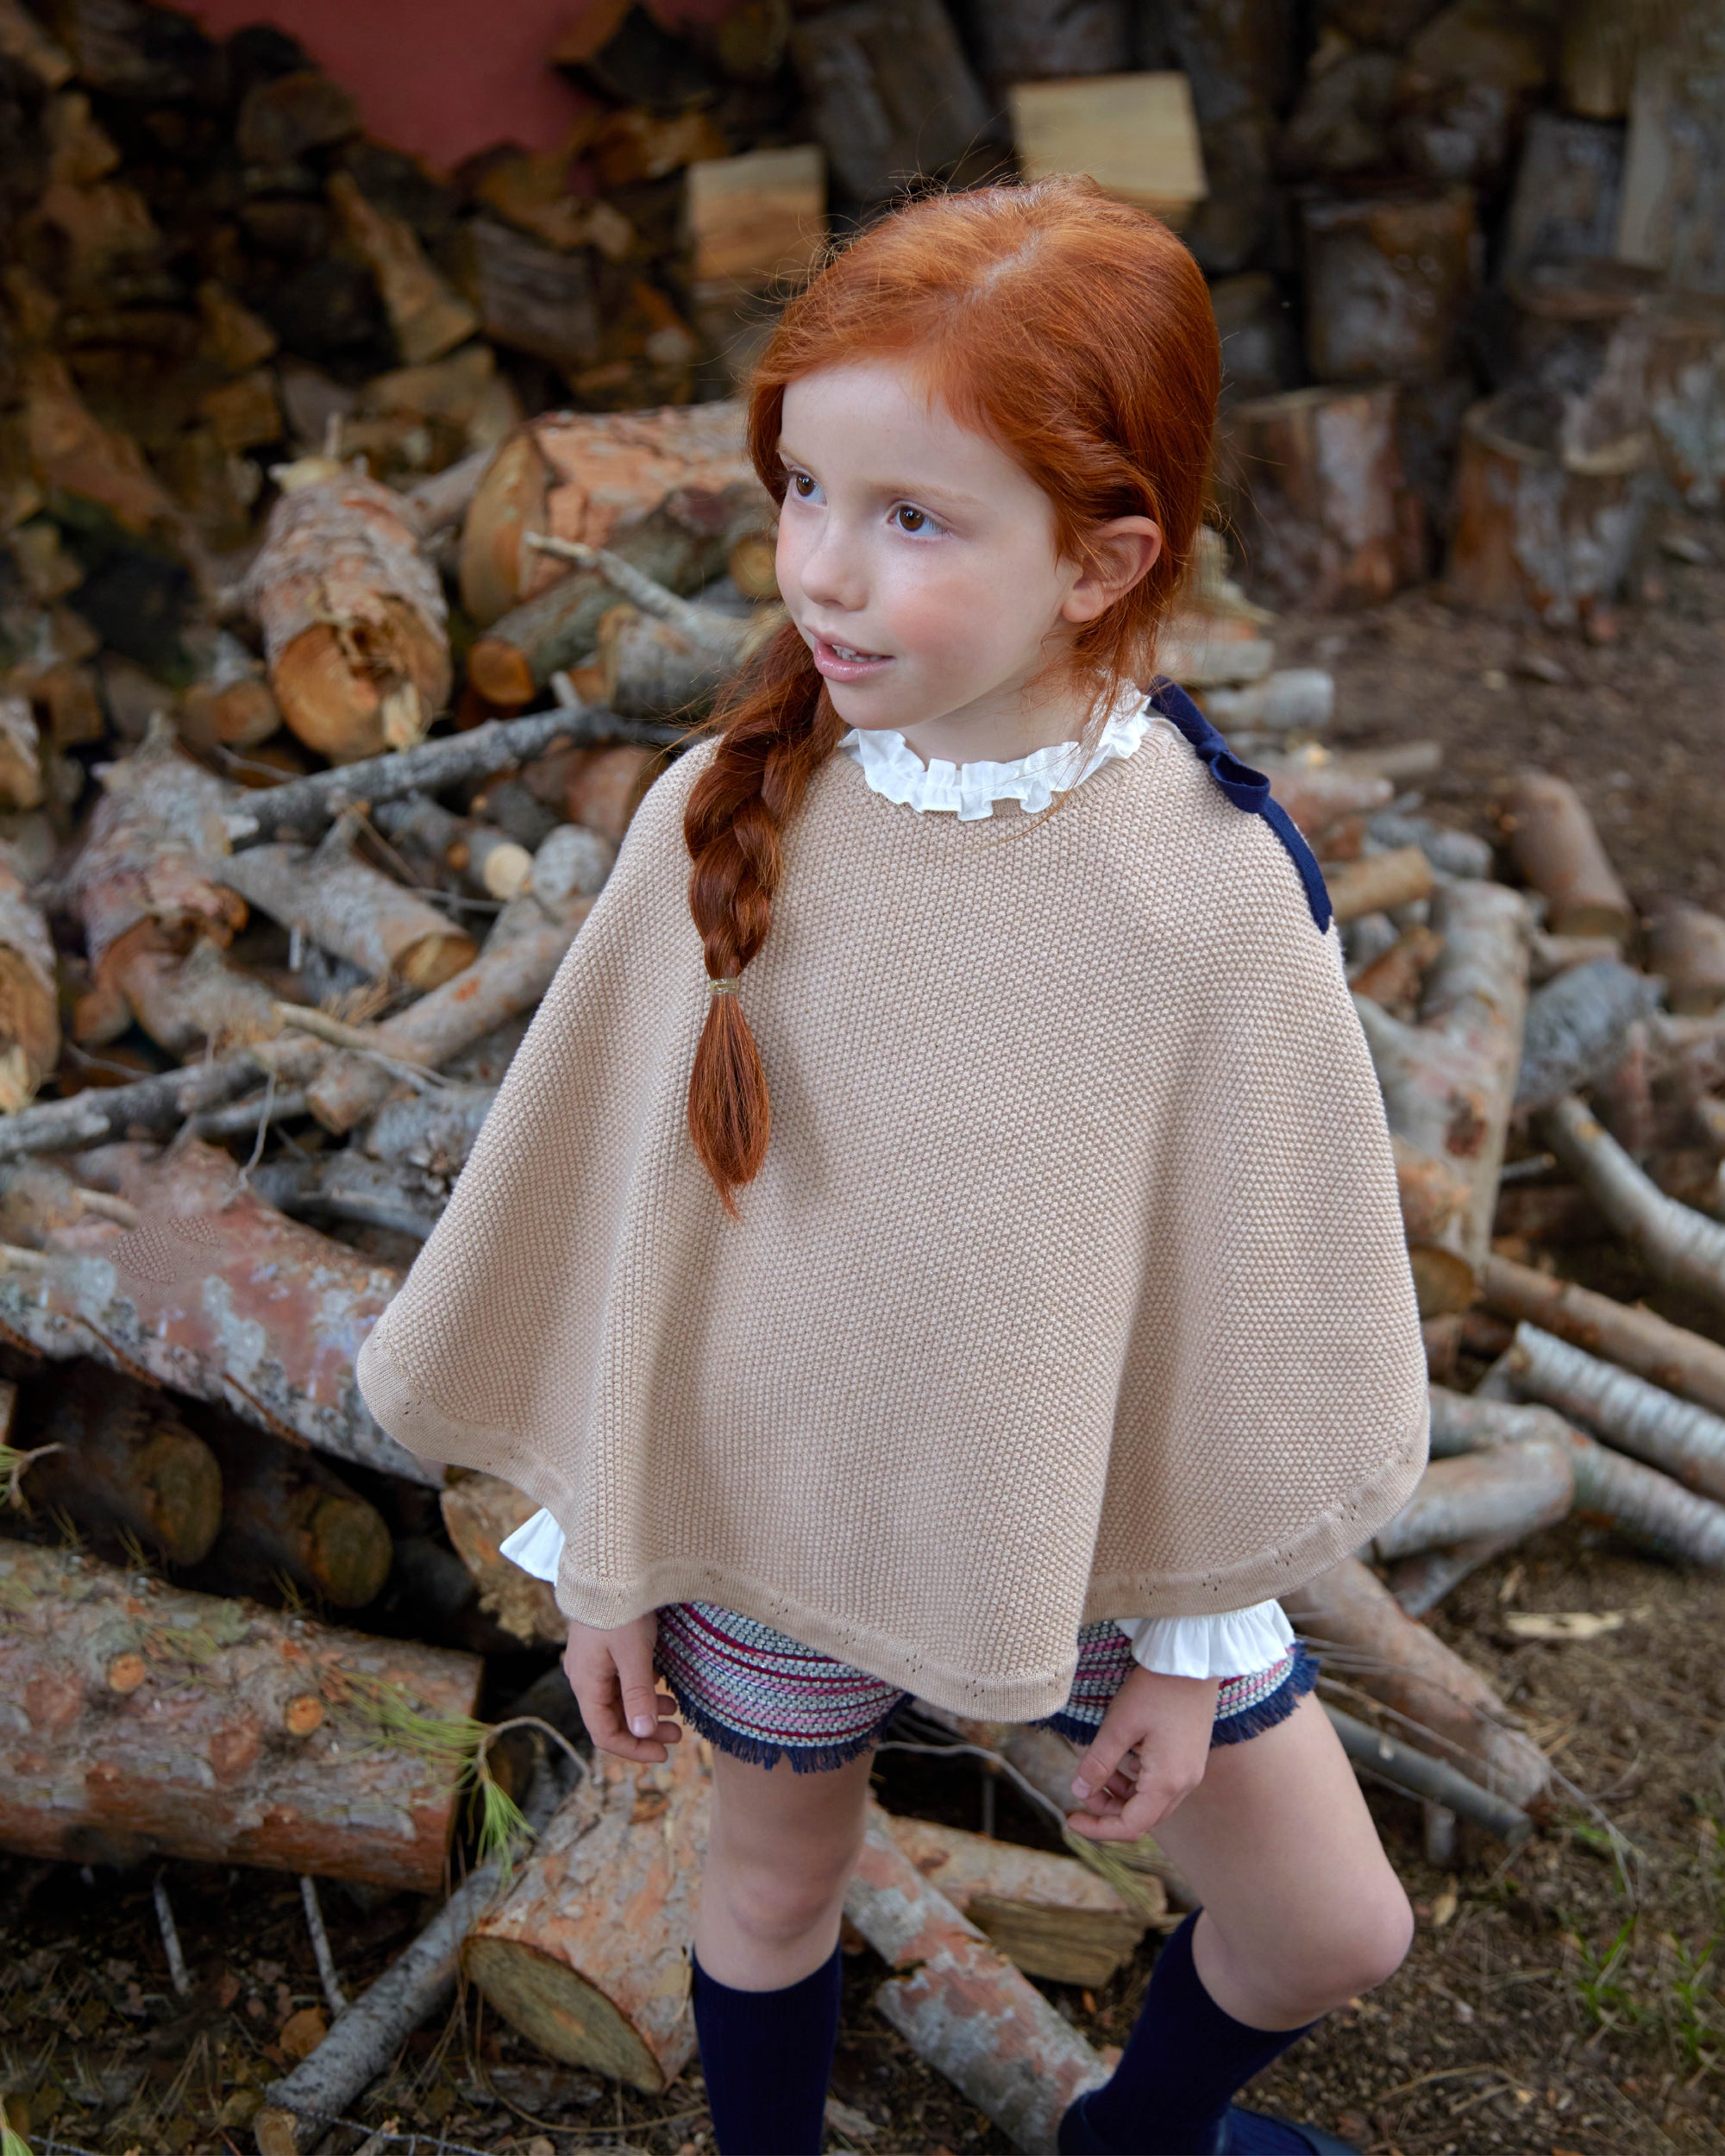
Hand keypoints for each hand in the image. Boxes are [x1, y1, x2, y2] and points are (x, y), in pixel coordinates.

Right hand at [563, 1610, 683, 1763]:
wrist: (608, 1568)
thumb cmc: (620, 1611)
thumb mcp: (634, 1655)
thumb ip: (638, 1696)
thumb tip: (642, 1733)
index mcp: (587, 1684)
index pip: (605, 1733)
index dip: (633, 1749)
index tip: (663, 1755)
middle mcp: (585, 1677)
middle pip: (613, 1718)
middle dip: (645, 1731)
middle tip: (678, 1735)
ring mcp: (594, 1662)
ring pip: (619, 1699)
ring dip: (647, 1710)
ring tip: (676, 1710)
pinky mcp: (604, 1648)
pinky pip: (622, 1680)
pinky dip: (642, 1689)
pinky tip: (662, 1686)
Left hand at [1062, 1664, 1218, 1840]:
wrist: (1191, 1659)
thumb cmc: (1154, 1689)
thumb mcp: (1119, 1726)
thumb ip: (1098, 1763)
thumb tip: (1078, 1791)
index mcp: (1167, 1781)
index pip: (1131, 1826)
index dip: (1098, 1829)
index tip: (1071, 1819)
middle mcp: (1185, 1783)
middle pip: (1143, 1818)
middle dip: (1108, 1811)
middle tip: (1082, 1791)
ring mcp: (1190, 1771)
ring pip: (1151, 1802)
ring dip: (1122, 1794)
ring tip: (1099, 1768)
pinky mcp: (1190, 1758)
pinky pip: (1161, 1784)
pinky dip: (1137, 1781)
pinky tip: (1122, 1758)